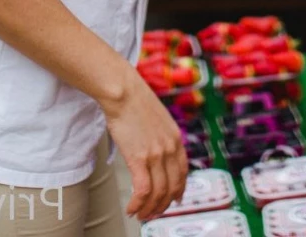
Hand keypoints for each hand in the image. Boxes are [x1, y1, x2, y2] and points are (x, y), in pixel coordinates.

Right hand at [101, 74, 187, 219]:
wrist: (123, 90)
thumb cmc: (134, 100)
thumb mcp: (158, 119)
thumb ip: (161, 136)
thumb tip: (155, 148)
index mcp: (176, 138)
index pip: (182, 173)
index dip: (179, 190)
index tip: (175, 199)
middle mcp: (170, 148)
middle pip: (172, 187)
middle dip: (163, 205)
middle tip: (153, 213)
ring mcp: (156, 154)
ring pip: (158, 193)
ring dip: (149, 209)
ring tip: (140, 215)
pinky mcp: (139, 158)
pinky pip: (142, 190)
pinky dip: (138, 204)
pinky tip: (131, 208)